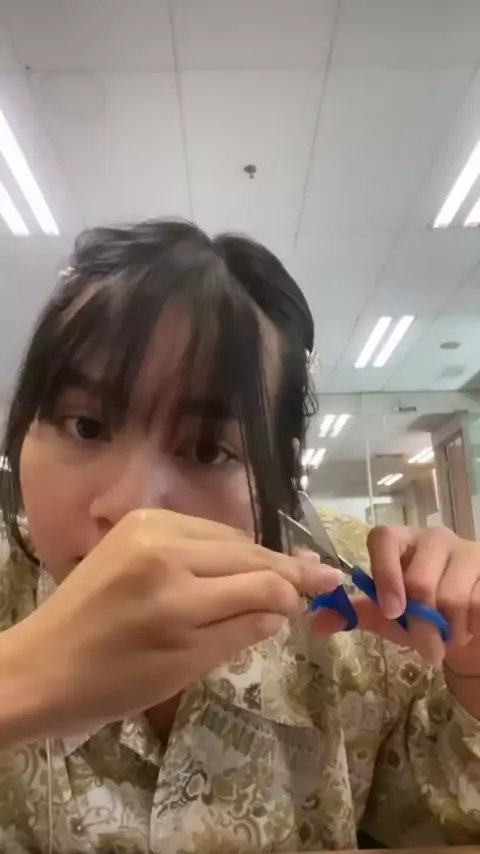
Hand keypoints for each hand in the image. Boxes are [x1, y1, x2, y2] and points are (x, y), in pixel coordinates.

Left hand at [7, 509, 341, 740]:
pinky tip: (237, 562)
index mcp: (177, 598)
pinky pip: (198, 528)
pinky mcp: (137, 522)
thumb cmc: (112, 684)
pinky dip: (223, 545)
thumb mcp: (185, 669)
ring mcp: (148, 528)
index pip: (261, 583)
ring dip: (256, 555)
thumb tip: (285, 607)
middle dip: (287, 567)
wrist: (41, 665)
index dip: (297, 591)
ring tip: (286, 572)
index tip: (329, 593)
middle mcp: (165, 549)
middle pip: (248, 552)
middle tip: (324, 575)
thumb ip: (240, 631)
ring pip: (227, 535)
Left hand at [310, 525, 479, 672]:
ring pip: (453, 598)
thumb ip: (355, 613)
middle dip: (420, 626)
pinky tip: (471, 630)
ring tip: (450, 638)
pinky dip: (472, 629)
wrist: (472, 629)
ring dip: (449, 632)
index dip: (384, 574)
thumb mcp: (387, 616)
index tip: (391, 612)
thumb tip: (315, 620)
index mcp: (402, 542)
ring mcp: (468, 551)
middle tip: (426, 649)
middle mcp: (435, 538)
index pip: (383, 538)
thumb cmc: (424, 616)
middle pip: (420, 580)